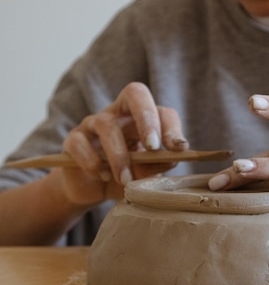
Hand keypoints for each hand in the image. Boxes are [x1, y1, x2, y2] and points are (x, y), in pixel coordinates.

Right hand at [61, 82, 188, 205]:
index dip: (172, 127)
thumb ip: (156, 165)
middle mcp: (119, 114)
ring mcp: (93, 123)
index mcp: (142, 120)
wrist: (91, 191)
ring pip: (106, 124)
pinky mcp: (72, 139)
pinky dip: (92, 162)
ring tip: (125, 179)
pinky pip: (80, 144)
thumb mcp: (144, 174)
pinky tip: (103, 177)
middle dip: (146, 118)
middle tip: (153, 147)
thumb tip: (171, 158)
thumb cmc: (124, 176)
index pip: (162, 111)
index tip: (180, 149)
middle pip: (134, 93)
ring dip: (119, 155)